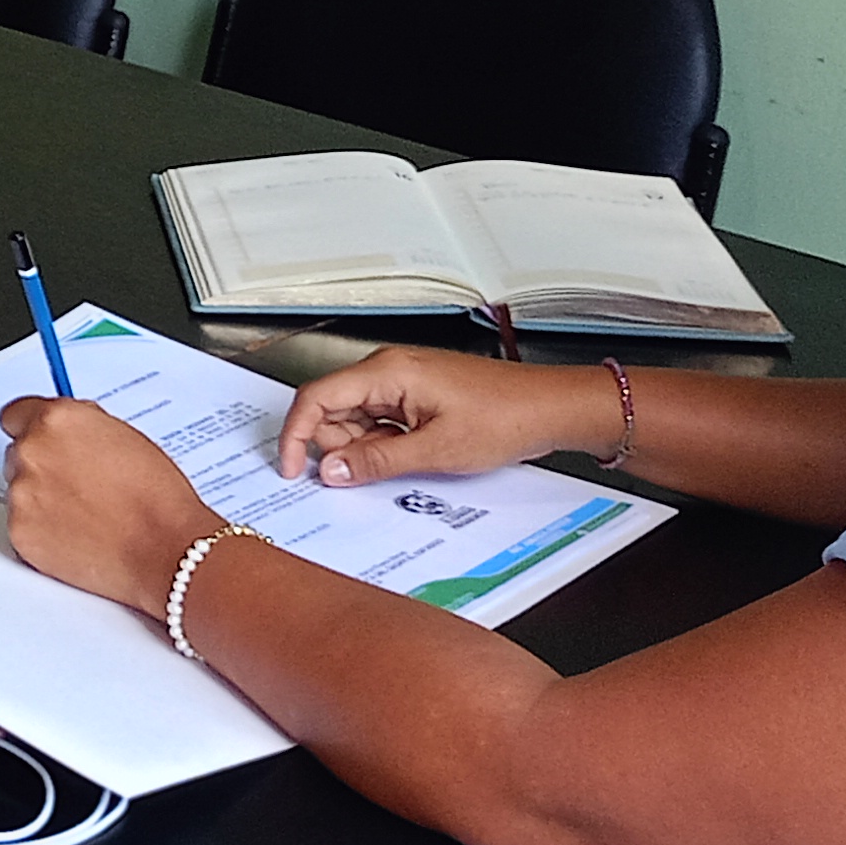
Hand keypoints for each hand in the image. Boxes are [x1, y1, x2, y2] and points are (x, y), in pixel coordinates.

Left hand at [0, 396, 224, 608]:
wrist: (165, 549)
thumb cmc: (156, 497)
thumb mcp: (123, 436)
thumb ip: (82, 428)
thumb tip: (66, 430)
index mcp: (57, 420)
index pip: (16, 413)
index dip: (32, 429)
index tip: (42, 441)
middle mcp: (32, 451)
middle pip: (18, 453)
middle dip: (42, 467)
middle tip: (78, 486)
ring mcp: (21, 494)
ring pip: (19, 490)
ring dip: (41, 499)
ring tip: (86, 515)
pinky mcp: (19, 533)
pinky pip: (22, 526)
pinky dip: (42, 531)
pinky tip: (78, 534)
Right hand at [274, 347, 616, 486]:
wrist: (553, 408)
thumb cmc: (507, 416)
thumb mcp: (435, 450)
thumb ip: (376, 461)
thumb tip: (330, 469)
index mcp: (386, 372)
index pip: (316, 397)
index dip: (296, 435)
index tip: (293, 468)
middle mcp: (389, 370)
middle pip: (332, 409)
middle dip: (337, 446)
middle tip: (363, 474)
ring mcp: (403, 382)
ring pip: (356, 418)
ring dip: (364, 448)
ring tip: (403, 463)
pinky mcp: (417, 395)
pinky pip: (381, 420)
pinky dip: (383, 444)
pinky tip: (410, 458)